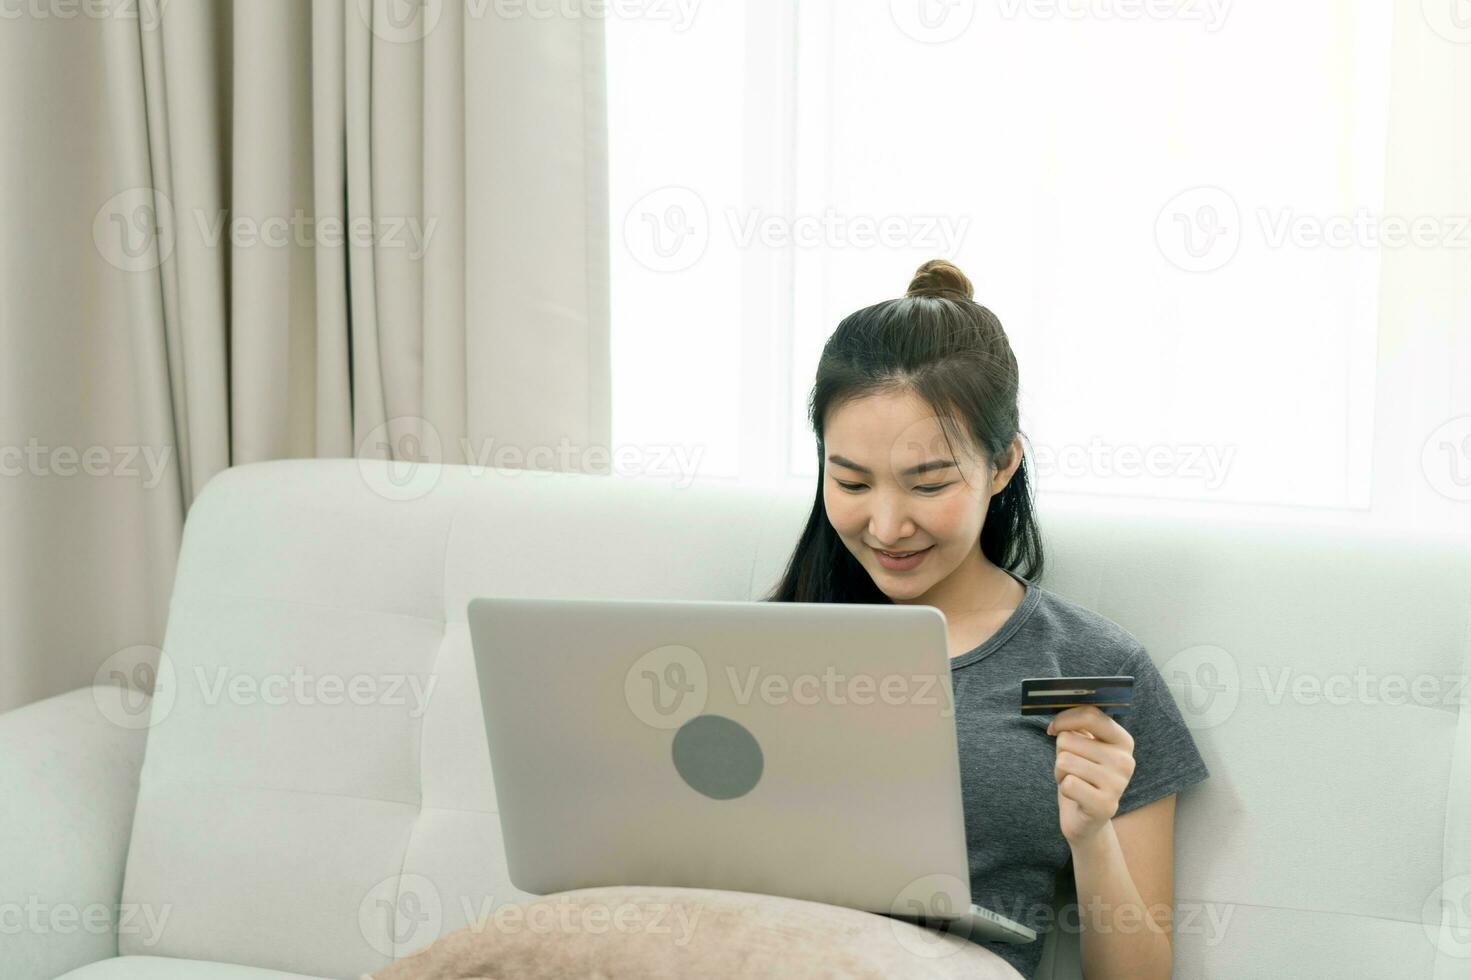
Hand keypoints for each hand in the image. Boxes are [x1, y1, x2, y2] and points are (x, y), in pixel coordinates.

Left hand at [1046, 706, 1135, 846]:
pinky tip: (1075, 796)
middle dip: (1061, 754)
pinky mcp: (1106, 805)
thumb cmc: (1081, 776)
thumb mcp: (1083, 747)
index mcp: (1123, 741)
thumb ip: (1078, 725)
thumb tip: (1058, 705)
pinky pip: (1068, 784)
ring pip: (1064, 761)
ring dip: (1060, 773)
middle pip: (1068, 740)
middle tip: (1073, 770)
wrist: (1087, 820)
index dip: (1064, 718)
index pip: (1091, 715)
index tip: (1053, 728)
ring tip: (1074, 782)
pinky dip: (1063, 789)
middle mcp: (1125, 761)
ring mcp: (1118, 784)